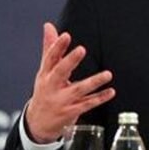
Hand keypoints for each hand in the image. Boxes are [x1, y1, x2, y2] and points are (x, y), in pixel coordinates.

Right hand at [25, 23, 115, 143]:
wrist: (37, 124)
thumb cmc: (44, 91)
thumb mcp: (44, 71)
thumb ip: (50, 48)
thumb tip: (48, 26)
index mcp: (45, 74)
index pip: (50, 58)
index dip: (57, 46)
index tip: (66, 35)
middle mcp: (52, 87)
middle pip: (60, 72)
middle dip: (70, 61)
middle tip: (81, 49)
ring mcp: (61, 101)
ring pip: (78, 90)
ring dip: (93, 82)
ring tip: (108, 74)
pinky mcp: (70, 112)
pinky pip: (87, 104)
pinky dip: (99, 98)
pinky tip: (111, 91)